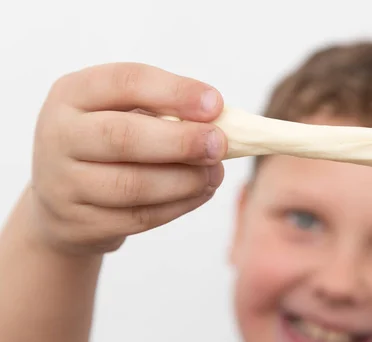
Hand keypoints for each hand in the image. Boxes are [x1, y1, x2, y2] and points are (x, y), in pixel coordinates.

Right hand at [29, 63, 226, 254]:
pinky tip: (201, 192)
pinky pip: (138, 218)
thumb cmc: (106, 144)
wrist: (61, 199)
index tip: (216, 104)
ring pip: (133, 185)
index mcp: (73, 94)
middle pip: (123, 137)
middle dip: (181, 141)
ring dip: (185, 180)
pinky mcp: (79, 223)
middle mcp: (59, 135)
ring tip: (215, 174)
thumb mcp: (122, 113)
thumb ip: (165, 111)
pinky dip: (178, 206)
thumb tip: (222, 121)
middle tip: (220, 144)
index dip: (175, 92)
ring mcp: (63, 183)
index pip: (126, 82)